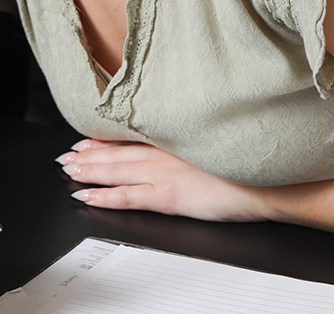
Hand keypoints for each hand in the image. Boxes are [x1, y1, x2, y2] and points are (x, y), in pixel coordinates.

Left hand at [56, 139, 267, 221]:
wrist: (268, 180)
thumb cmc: (247, 163)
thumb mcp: (213, 142)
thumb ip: (189, 142)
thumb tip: (179, 146)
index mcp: (174, 138)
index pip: (130, 138)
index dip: (103, 140)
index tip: (84, 140)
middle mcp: (163, 152)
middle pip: (116, 153)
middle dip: (88, 155)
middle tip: (65, 157)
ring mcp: (162, 174)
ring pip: (114, 171)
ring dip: (88, 171)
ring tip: (68, 172)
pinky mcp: (167, 196)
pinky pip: (127, 196)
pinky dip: (104, 196)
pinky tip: (86, 196)